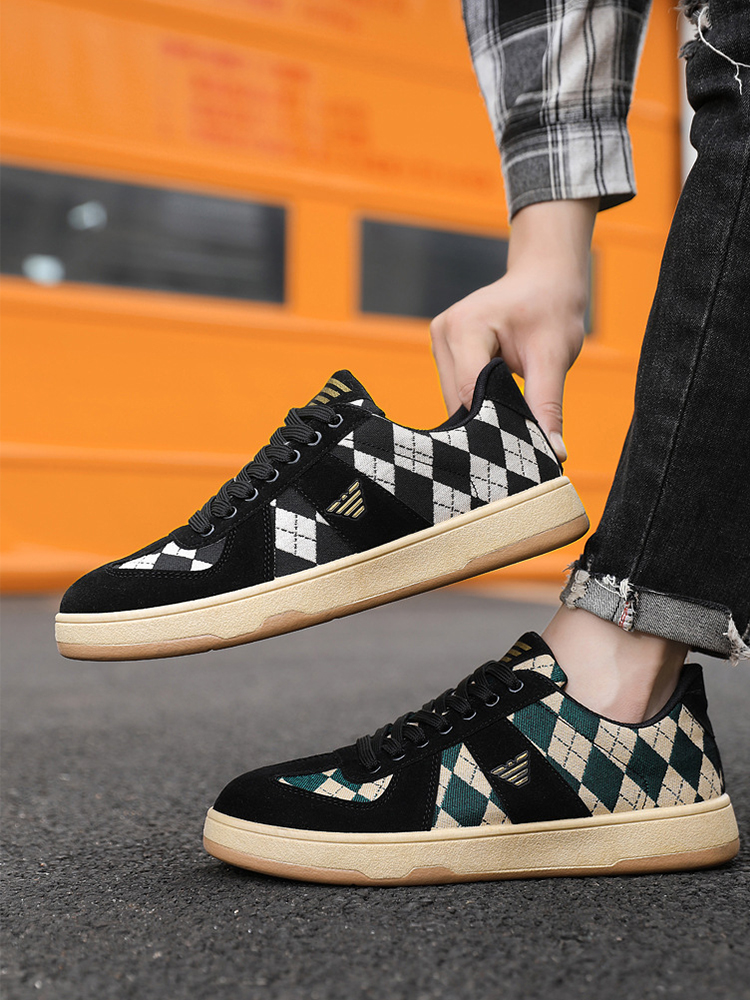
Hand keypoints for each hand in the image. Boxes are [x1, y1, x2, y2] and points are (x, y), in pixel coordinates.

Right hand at [430, 199, 596, 461]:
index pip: (468, 391)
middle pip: (458, 399)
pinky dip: (479, 403)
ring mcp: (440, 340)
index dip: (492, 423)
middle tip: (519, 445)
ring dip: (482, 412)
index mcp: (466, 326)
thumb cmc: (551, 309)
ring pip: (454, 399)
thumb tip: (553, 452)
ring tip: (512, 422)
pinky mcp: (444, 350)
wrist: (545, 278)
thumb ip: (547, 406)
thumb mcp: (555, 358)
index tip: (517, 451)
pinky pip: (456, 390)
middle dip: (487, 421)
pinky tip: (500, 405)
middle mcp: (444, 331)